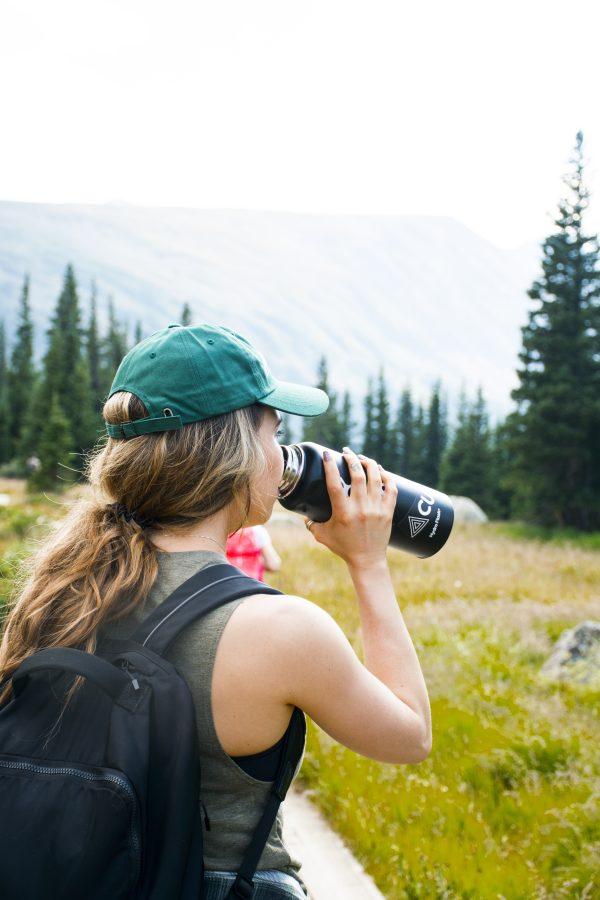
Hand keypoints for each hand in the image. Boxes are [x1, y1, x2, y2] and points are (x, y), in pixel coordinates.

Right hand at [304, 446, 397, 568]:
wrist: (367, 560)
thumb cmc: (343, 547)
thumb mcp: (322, 536)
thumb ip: (311, 523)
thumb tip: (302, 513)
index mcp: (343, 513)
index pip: (335, 484)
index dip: (330, 466)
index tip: (327, 454)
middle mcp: (361, 508)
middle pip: (358, 475)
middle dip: (351, 459)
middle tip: (346, 452)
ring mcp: (376, 509)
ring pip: (376, 478)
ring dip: (368, 463)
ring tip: (362, 458)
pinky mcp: (388, 511)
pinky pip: (391, 488)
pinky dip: (386, 476)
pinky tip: (379, 470)